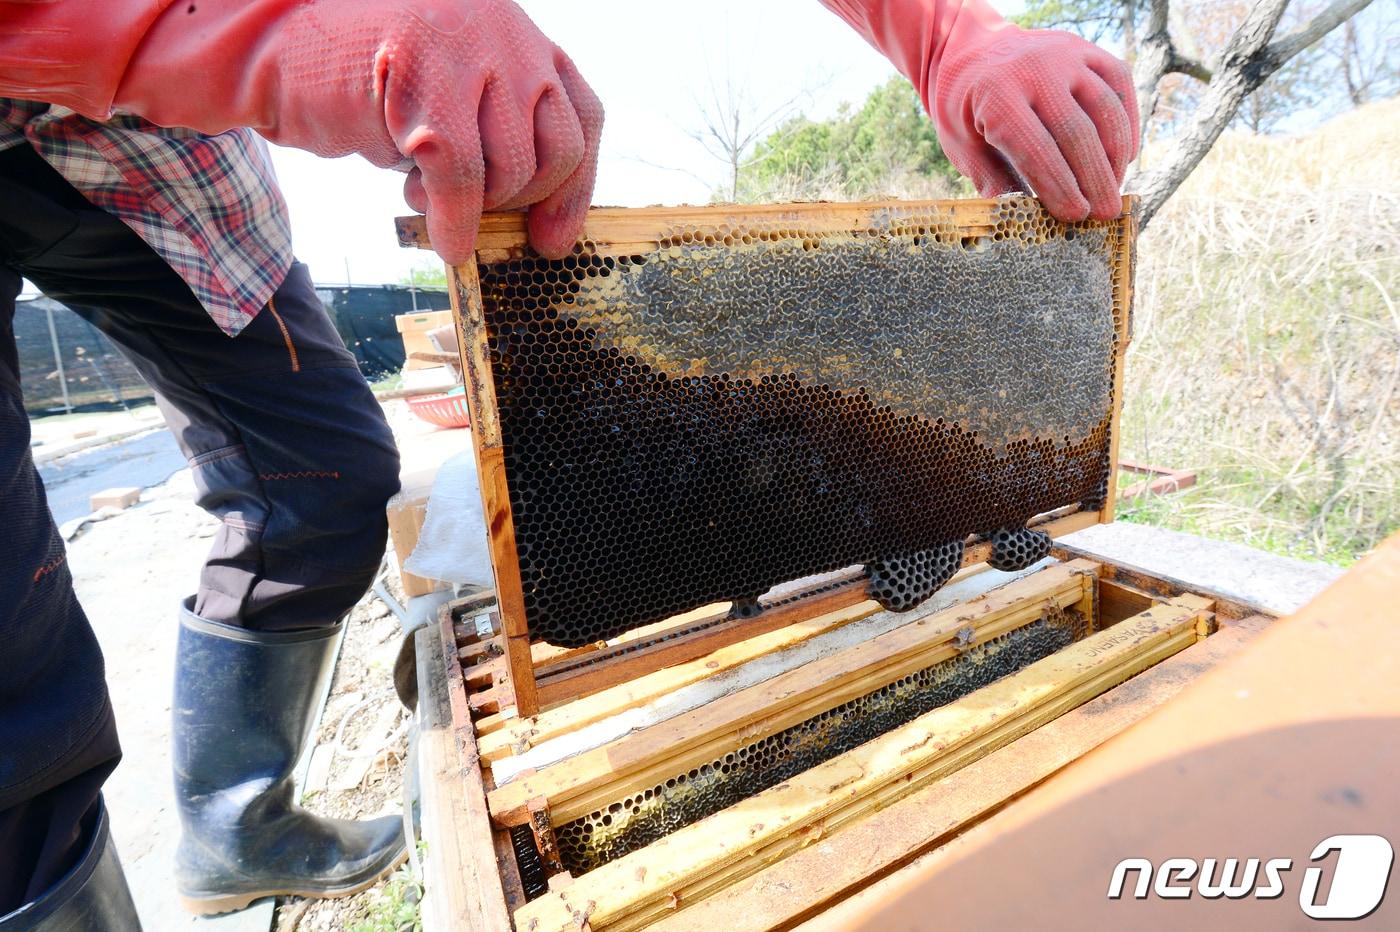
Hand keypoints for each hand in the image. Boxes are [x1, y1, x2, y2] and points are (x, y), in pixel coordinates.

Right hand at [0, 0, 602, 263]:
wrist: (264, 38)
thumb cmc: (353, 74)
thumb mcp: (444, 87)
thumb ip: (495, 123)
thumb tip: (538, 210)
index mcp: (513, 29)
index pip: (581, 113)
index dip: (575, 184)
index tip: (552, 237)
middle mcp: (500, 30)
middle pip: (556, 146)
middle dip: (523, 201)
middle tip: (480, 217)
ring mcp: (465, 50)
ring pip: (512, 167)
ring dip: (477, 208)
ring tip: (428, 199)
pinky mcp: (423, 82)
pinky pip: (464, 179)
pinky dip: (457, 223)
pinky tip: (443, 241)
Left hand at [819, 0, 1137, 220]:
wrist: (970, 50)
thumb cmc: (964, 108)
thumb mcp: (960, 143)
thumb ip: (988, 177)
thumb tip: (1013, 217)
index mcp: (996, 96)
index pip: (1035, 148)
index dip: (1059, 185)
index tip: (1076, 215)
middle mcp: (1034, 69)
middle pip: (1076, 131)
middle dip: (1094, 178)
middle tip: (1105, 213)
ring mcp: (1064, 54)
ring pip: (1104, 107)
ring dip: (1115, 154)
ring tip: (1114, 189)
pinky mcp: (1085, 48)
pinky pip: (1119, 83)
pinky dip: (1127, 121)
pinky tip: (1125, 155)